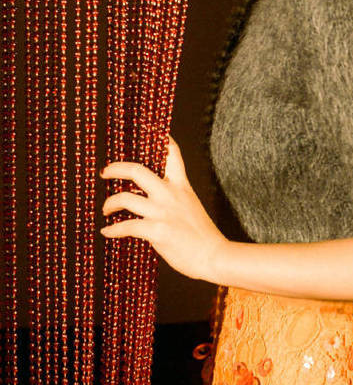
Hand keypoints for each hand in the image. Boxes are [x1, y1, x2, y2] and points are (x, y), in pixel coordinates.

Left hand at [100, 134, 227, 281]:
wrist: (214, 256)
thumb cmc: (203, 235)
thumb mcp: (191, 205)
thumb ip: (174, 197)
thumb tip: (150, 198)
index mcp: (181, 186)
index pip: (171, 154)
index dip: (160, 138)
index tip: (149, 128)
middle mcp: (170, 194)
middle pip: (137, 170)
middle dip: (116, 168)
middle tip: (105, 172)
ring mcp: (163, 212)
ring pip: (126, 198)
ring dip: (110, 203)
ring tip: (106, 209)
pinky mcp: (157, 231)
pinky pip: (126, 227)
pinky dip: (113, 230)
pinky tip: (107, 232)